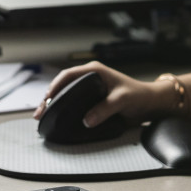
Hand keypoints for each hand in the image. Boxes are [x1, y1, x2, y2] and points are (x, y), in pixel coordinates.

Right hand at [32, 62, 165, 127]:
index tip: (46, 100)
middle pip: (63, 84)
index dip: (54, 87)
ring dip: (54, 102)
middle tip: (39, 112)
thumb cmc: (138, 95)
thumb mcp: (122, 100)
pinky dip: (64, 107)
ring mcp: (90, 87)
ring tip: (43, 115)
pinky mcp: (92, 98)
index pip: (68, 75)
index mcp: (95, 71)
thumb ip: (105, 109)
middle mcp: (90, 77)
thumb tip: (86, 120)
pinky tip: (58, 115)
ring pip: (66, 92)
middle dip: (49, 97)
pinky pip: (74, 100)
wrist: (150, 102)